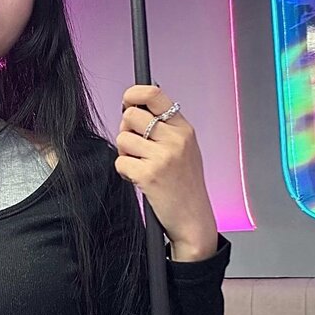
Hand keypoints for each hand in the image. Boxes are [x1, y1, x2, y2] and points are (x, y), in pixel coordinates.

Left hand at [116, 85, 217, 260]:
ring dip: (125, 154)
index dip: (133, 94)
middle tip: (135, 148)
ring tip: (140, 167)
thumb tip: (133, 108)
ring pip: (122, 138)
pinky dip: (124, 172)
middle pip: (130, 115)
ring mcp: (162, 157)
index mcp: (184, 129)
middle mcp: (175, 139)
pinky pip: (120, 162)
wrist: (194, 220)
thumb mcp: (185, 150)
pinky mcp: (149, 175)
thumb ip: (165, 129)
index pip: (154, 94)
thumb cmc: (185, 186)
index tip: (126, 101)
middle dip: (126, 130)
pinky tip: (139, 180)